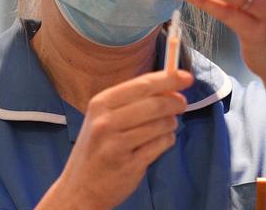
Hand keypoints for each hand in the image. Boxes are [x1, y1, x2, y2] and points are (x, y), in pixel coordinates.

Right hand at [52, 70, 192, 209]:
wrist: (79, 189)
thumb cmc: (96, 148)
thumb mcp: (103, 117)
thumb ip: (132, 101)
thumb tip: (170, 88)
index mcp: (101, 103)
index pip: (141, 85)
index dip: (168, 79)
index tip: (186, 76)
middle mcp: (106, 121)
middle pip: (154, 104)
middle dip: (175, 102)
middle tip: (182, 103)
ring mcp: (117, 144)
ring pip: (161, 125)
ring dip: (170, 124)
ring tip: (164, 126)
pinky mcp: (129, 164)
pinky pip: (161, 145)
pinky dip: (166, 141)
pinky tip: (158, 142)